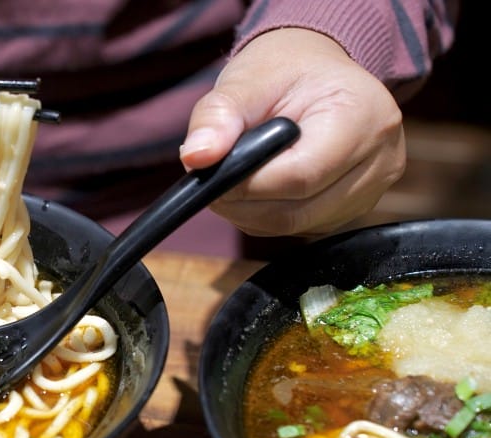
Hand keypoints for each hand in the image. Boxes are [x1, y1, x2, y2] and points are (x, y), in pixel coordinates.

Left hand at [179, 28, 405, 235]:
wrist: (317, 74)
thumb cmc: (284, 72)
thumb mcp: (246, 80)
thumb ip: (218, 117)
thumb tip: (195, 159)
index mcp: (363, 117)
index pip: (300, 175)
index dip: (247, 184)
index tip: (211, 173)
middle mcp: (380, 159)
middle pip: (298, 210)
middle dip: (243, 203)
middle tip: (212, 181)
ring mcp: (371, 190)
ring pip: (296, 225)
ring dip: (251, 213)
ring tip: (232, 178)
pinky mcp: (354, 209)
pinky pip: (301, 227)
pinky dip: (267, 215)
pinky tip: (256, 186)